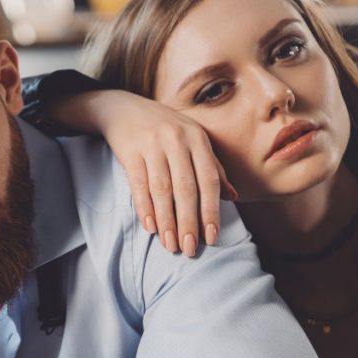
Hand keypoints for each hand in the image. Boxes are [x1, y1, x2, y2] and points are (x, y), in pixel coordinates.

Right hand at [89, 90, 237, 255]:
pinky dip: (144, 207)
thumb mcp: (193, 141)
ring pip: (162, 189)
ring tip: (170, 244)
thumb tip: (232, 197)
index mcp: (198, 139)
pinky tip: (150, 227)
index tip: (212, 237)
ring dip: (166, 220)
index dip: (211, 211)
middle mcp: (177, 140)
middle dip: (188, 222)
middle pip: (185, 188)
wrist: (124, 108)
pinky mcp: (130, 151)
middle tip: (189, 249)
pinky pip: (138, 184)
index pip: (209, 180)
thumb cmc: (165, 129)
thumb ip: (212, 167)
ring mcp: (152, 145)